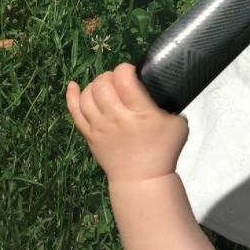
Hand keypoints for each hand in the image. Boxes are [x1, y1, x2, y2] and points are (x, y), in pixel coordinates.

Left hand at [66, 62, 188, 183]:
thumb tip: (159, 93)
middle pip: (102, 85)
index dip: (125, 69)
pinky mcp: (90, 136)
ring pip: (87, 95)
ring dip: (95, 85)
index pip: (124, 80)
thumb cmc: (163, 152)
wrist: (143, 180)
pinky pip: (75, 112)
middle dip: (110, 76)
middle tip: (118, 82)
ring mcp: (100, 128)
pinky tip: (73, 85)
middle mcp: (116, 118)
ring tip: (105, 87)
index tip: (131, 72)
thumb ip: (168, 105)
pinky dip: (71, 96)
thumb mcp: (178, 125)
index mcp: (140, 113)